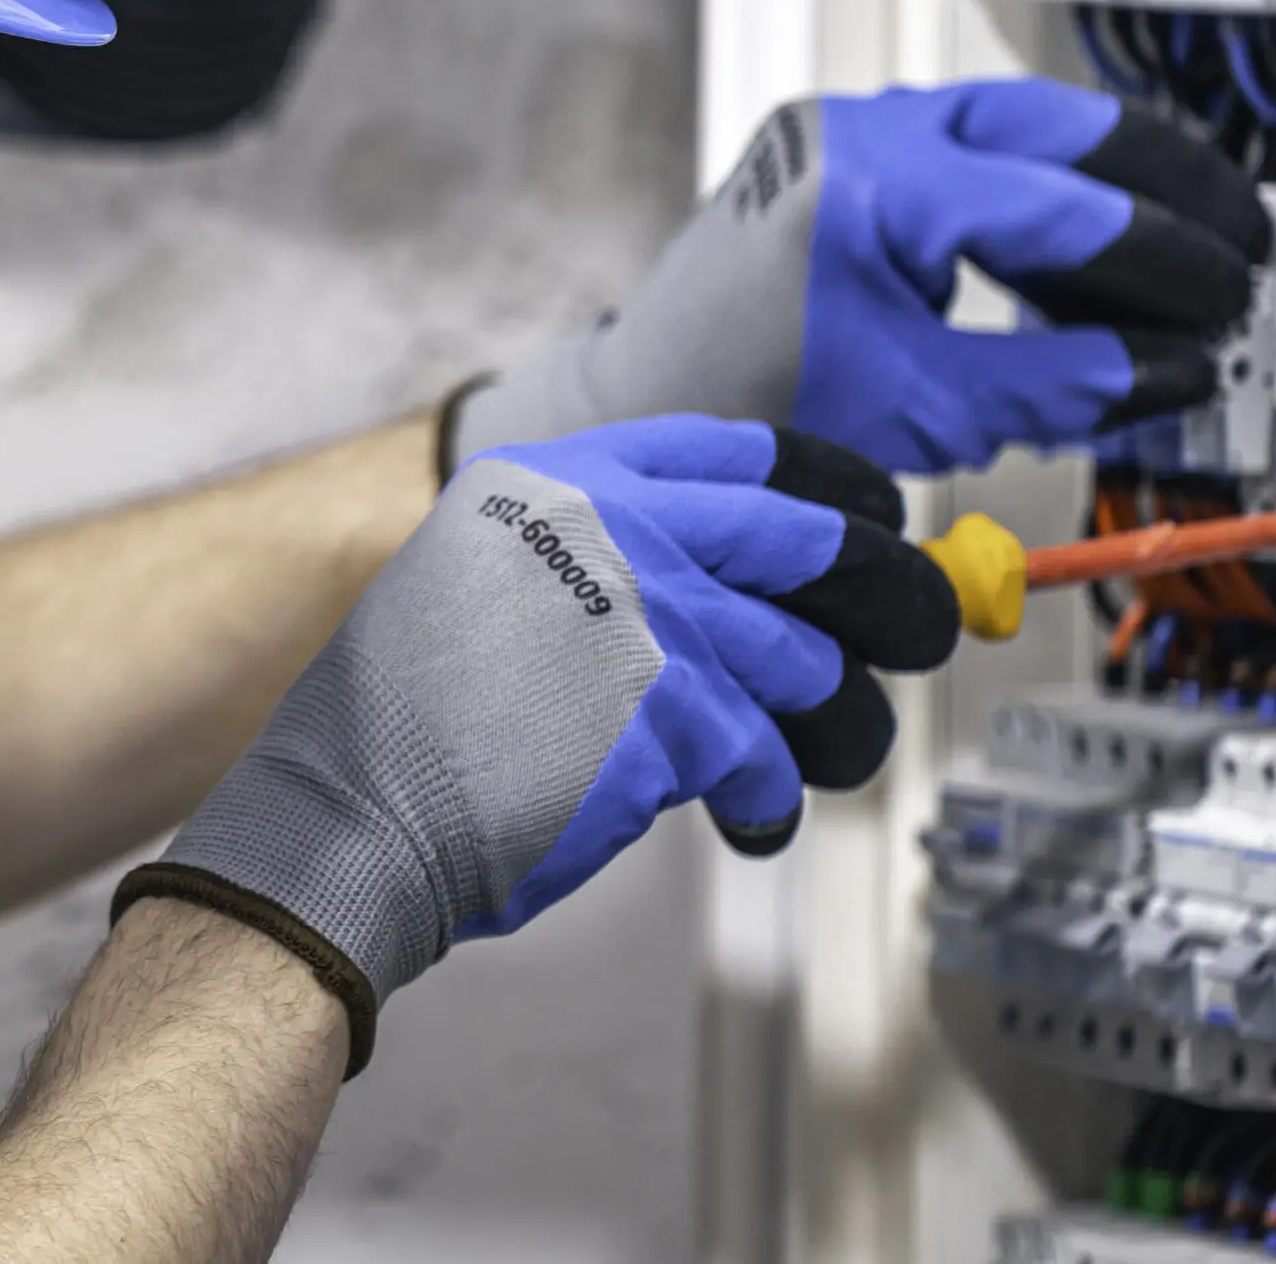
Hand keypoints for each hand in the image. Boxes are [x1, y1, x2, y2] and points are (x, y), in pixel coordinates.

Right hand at [113, 416, 958, 1073]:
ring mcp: (647, 617)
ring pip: (809, 664)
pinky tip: (743, 822)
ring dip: (825, 726)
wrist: (353, 813)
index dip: (831, 486)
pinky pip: (767, 761)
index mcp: (563, 480)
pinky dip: (766, 803)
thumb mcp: (487, 575)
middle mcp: (612, 526)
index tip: (875, 515)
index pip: (739, 453)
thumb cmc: (413, 720)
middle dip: (892, 593)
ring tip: (792, 766)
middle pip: (810, 542)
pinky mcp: (673, 718)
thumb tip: (746, 580)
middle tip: (922, 630)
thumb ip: (602, 555)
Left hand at [450, 80, 1273, 474]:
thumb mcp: (917, 407)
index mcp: (869, 183)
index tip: (1220, 305)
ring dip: (1111, 187)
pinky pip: (980, 151)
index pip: (1057, 205)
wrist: (643, 396)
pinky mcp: (854, 150)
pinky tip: (1091, 263)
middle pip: (1059, 126)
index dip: (1158, 259)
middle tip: (1238, 247)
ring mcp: (854, 127)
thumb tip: (1166, 368)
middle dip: (1163, 186)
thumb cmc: (741, 405)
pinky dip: (1045, 199)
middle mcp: (862, 128)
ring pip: (1026, 125)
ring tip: (1182, 259)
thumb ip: (1053, 384)